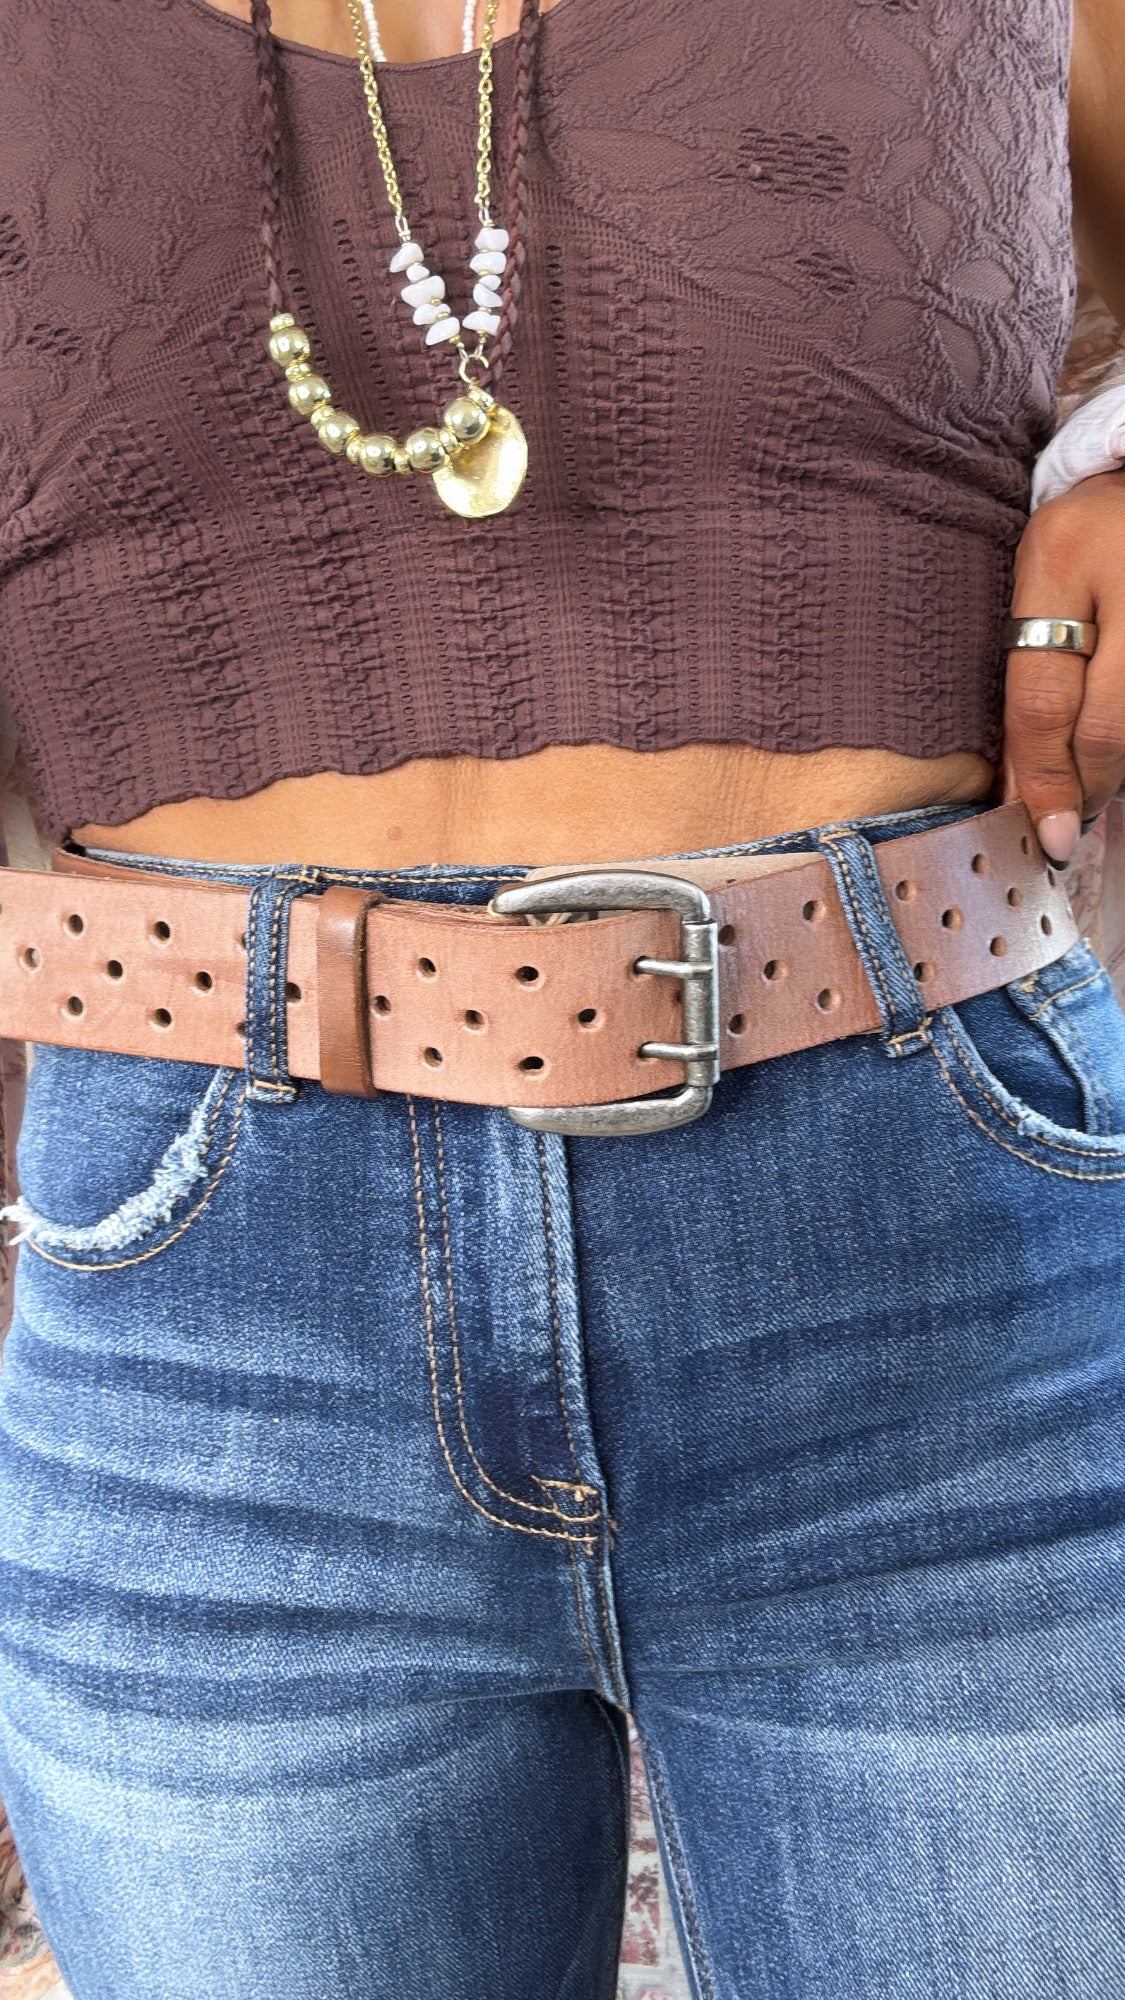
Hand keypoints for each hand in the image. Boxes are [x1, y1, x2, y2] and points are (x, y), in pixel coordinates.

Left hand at [1002, 468, 1124, 862]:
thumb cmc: (1085, 534)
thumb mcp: (1041, 574)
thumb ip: (1029, 671)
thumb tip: (1019, 783)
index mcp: (1058, 553)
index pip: (1042, 698)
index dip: (1041, 777)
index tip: (1042, 830)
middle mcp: (1124, 572)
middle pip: (1105, 726)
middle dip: (1086, 788)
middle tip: (1067, 825)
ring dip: (1118, 770)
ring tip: (1095, 787)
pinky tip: (1118, 751)